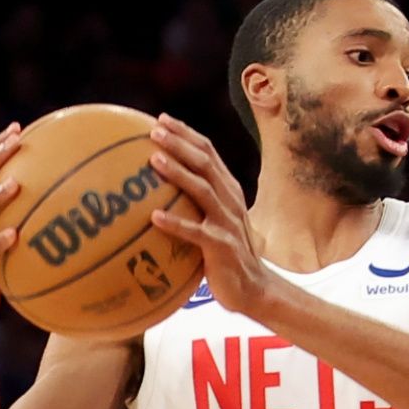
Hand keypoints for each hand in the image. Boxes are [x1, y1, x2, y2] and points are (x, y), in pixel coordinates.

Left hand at [144, 115, 275, 316]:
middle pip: (206, 163)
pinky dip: (176, 223)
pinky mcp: (222, 246)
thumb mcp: (214, 222)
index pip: (209, 153)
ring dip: (178, 173)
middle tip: (154, 131)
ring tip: (154, 160)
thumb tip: (155, 192)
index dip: (186, 134)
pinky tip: (155, 217)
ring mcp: (228, 223)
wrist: (254, 288)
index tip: (162, 120)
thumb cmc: (225, 255)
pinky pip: (197, 232)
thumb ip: (195, 204)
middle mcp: (231, 201)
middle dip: (180, 144)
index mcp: (229, 191)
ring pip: (204, 190)